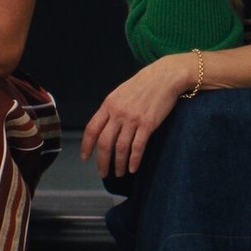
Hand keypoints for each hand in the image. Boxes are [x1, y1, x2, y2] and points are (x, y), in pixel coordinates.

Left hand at [80, 55, 190, 176]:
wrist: (165, 76)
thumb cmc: (144, 83)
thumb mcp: (121, 92)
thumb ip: (112, 108)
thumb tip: (106, 126)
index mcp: (109, 104)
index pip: (92, 129)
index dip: (86, 145)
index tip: (85, 157)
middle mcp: (118, 113)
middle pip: (105, 143)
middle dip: (102, 161)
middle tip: (103, 173)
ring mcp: (133, 119)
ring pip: (121, 148)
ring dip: (118, 164)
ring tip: (119, 173)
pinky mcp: (148, 124)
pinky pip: (138, 147)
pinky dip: (134, 160)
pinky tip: (132, 168)